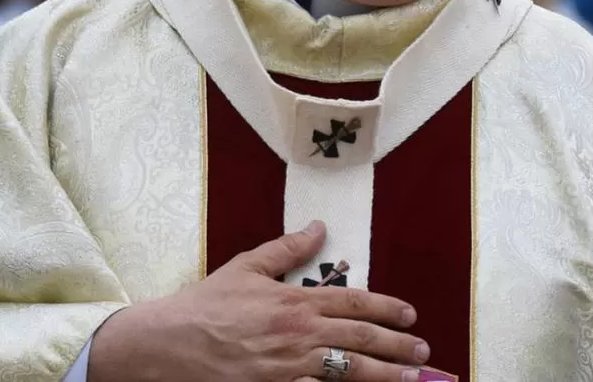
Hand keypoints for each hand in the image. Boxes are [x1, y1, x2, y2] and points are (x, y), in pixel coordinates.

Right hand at [88, 220, 429, 381]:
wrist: (169, 345)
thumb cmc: (208, 304)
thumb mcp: (247, 266)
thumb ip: (287, 248)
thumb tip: (318, 225)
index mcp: (294, 299)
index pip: (353, 300)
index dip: (386, 307)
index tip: (410, 313)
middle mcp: (298, 334)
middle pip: (359, 338)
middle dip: (396, 344)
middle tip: (422, 350)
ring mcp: (289, 368)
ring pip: (347, 372)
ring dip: (384, 375)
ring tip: (410, 378)